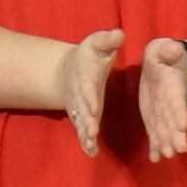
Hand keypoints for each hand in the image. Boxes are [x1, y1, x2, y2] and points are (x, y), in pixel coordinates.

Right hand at [56, 26, 122, 155]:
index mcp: (86, 78)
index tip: (93, 107)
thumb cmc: (87, 56)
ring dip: (85, 134)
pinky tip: (91, 152)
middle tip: (91, 131)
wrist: (68, 71)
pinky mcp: (84, 119)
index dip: (89, 97)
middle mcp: (82, 96)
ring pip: (82, 123)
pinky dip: (86, 142)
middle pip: (83, 110)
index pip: (87, 88)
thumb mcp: (97, 44)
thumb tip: (119, 33)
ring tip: (90, 144)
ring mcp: (81, 110)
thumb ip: (107, 40)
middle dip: (87, 120)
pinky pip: (83, 132)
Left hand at [137, 36, 186, 159]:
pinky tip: (155, 158)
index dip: (180, 112)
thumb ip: (167, 50)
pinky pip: (156, 135)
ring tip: (167, 155)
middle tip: (178, 149)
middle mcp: (171, 104)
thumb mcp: (162, 49)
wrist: (164, 67)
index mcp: (172, 86)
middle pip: (174, 121)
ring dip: (166, 143)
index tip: (183, 126)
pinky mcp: (155, 120)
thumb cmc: (163, 56)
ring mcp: (163, 114)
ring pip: (166, 131)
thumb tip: (174, 48)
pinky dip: (156, 147)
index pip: (177, 100)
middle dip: (176, 135)